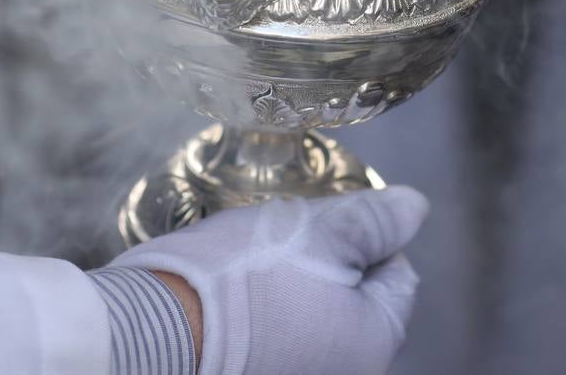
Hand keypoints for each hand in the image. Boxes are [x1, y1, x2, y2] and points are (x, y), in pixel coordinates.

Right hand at [113, 186, 428, 374]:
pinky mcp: (250, 374)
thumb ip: (376, 221)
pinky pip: (275, 335)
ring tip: (252, 261)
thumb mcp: (321, 232)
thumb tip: (415, 208)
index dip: (368, 235)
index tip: (327, 219)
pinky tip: (232, 290)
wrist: (150, 329)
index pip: (398, 276)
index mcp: (373, 346)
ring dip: (291, 284)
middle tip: (285, 237)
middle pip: (353, 299)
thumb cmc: (245, 279)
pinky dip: (261, 311)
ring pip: (311, 315)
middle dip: (327, 260)